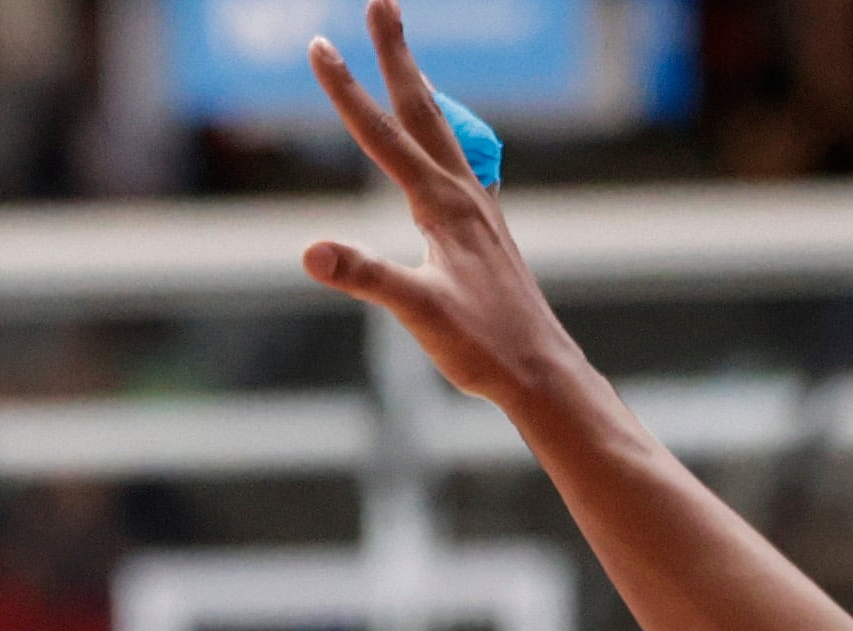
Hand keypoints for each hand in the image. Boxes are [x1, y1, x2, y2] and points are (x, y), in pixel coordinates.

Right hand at [299, 0, 579, 411]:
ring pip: (443, 130)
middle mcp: (463, 194)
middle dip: (397, 55)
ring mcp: (478, 208)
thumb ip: (365, 276)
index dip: (347, 90)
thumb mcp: (417, 312)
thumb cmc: (482, 346)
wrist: (540, 371)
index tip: (319, 45)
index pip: (382, 135)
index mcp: (441, 206)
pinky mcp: (486, 229)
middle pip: (422, 108)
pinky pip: (459, 162)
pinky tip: (444, 143)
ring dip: (420, 87)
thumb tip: (311, 250)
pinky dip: (443, 134)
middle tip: (382, 2)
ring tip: (406, 56)